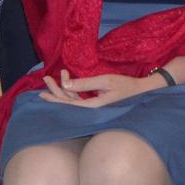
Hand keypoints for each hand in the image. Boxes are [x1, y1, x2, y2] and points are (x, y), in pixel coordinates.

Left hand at [38, 68, 158, 106]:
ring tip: (57, 75)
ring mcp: (94, 106)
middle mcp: (91, 109)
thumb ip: (85, 83)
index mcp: (92, 107)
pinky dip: (73, 89)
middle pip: (68, 102)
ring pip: (73, 100)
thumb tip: (65, 84)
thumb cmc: (125, 85)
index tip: (43, 92)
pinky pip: (80, 98)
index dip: (55, 98)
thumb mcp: (105, 81)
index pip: (68, 104)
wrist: (142, 91)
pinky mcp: (97, 102)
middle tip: (46, 79)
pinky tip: (69, 80)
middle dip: (56, 91)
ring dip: (64, 88)